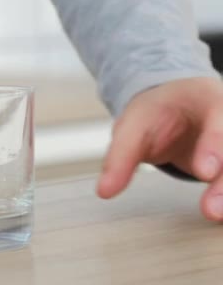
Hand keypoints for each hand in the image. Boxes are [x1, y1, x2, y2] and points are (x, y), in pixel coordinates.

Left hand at [99, 77, 222, 220]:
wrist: (176, 107)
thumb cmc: (159, 112)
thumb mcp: (134, 126)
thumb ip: (120, 157)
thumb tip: (105, 191)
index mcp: (209, 101)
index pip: (220, 120)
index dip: (215, 147)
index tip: (205, 171)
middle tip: (211, 209)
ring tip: (214, 215)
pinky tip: (219, 216)